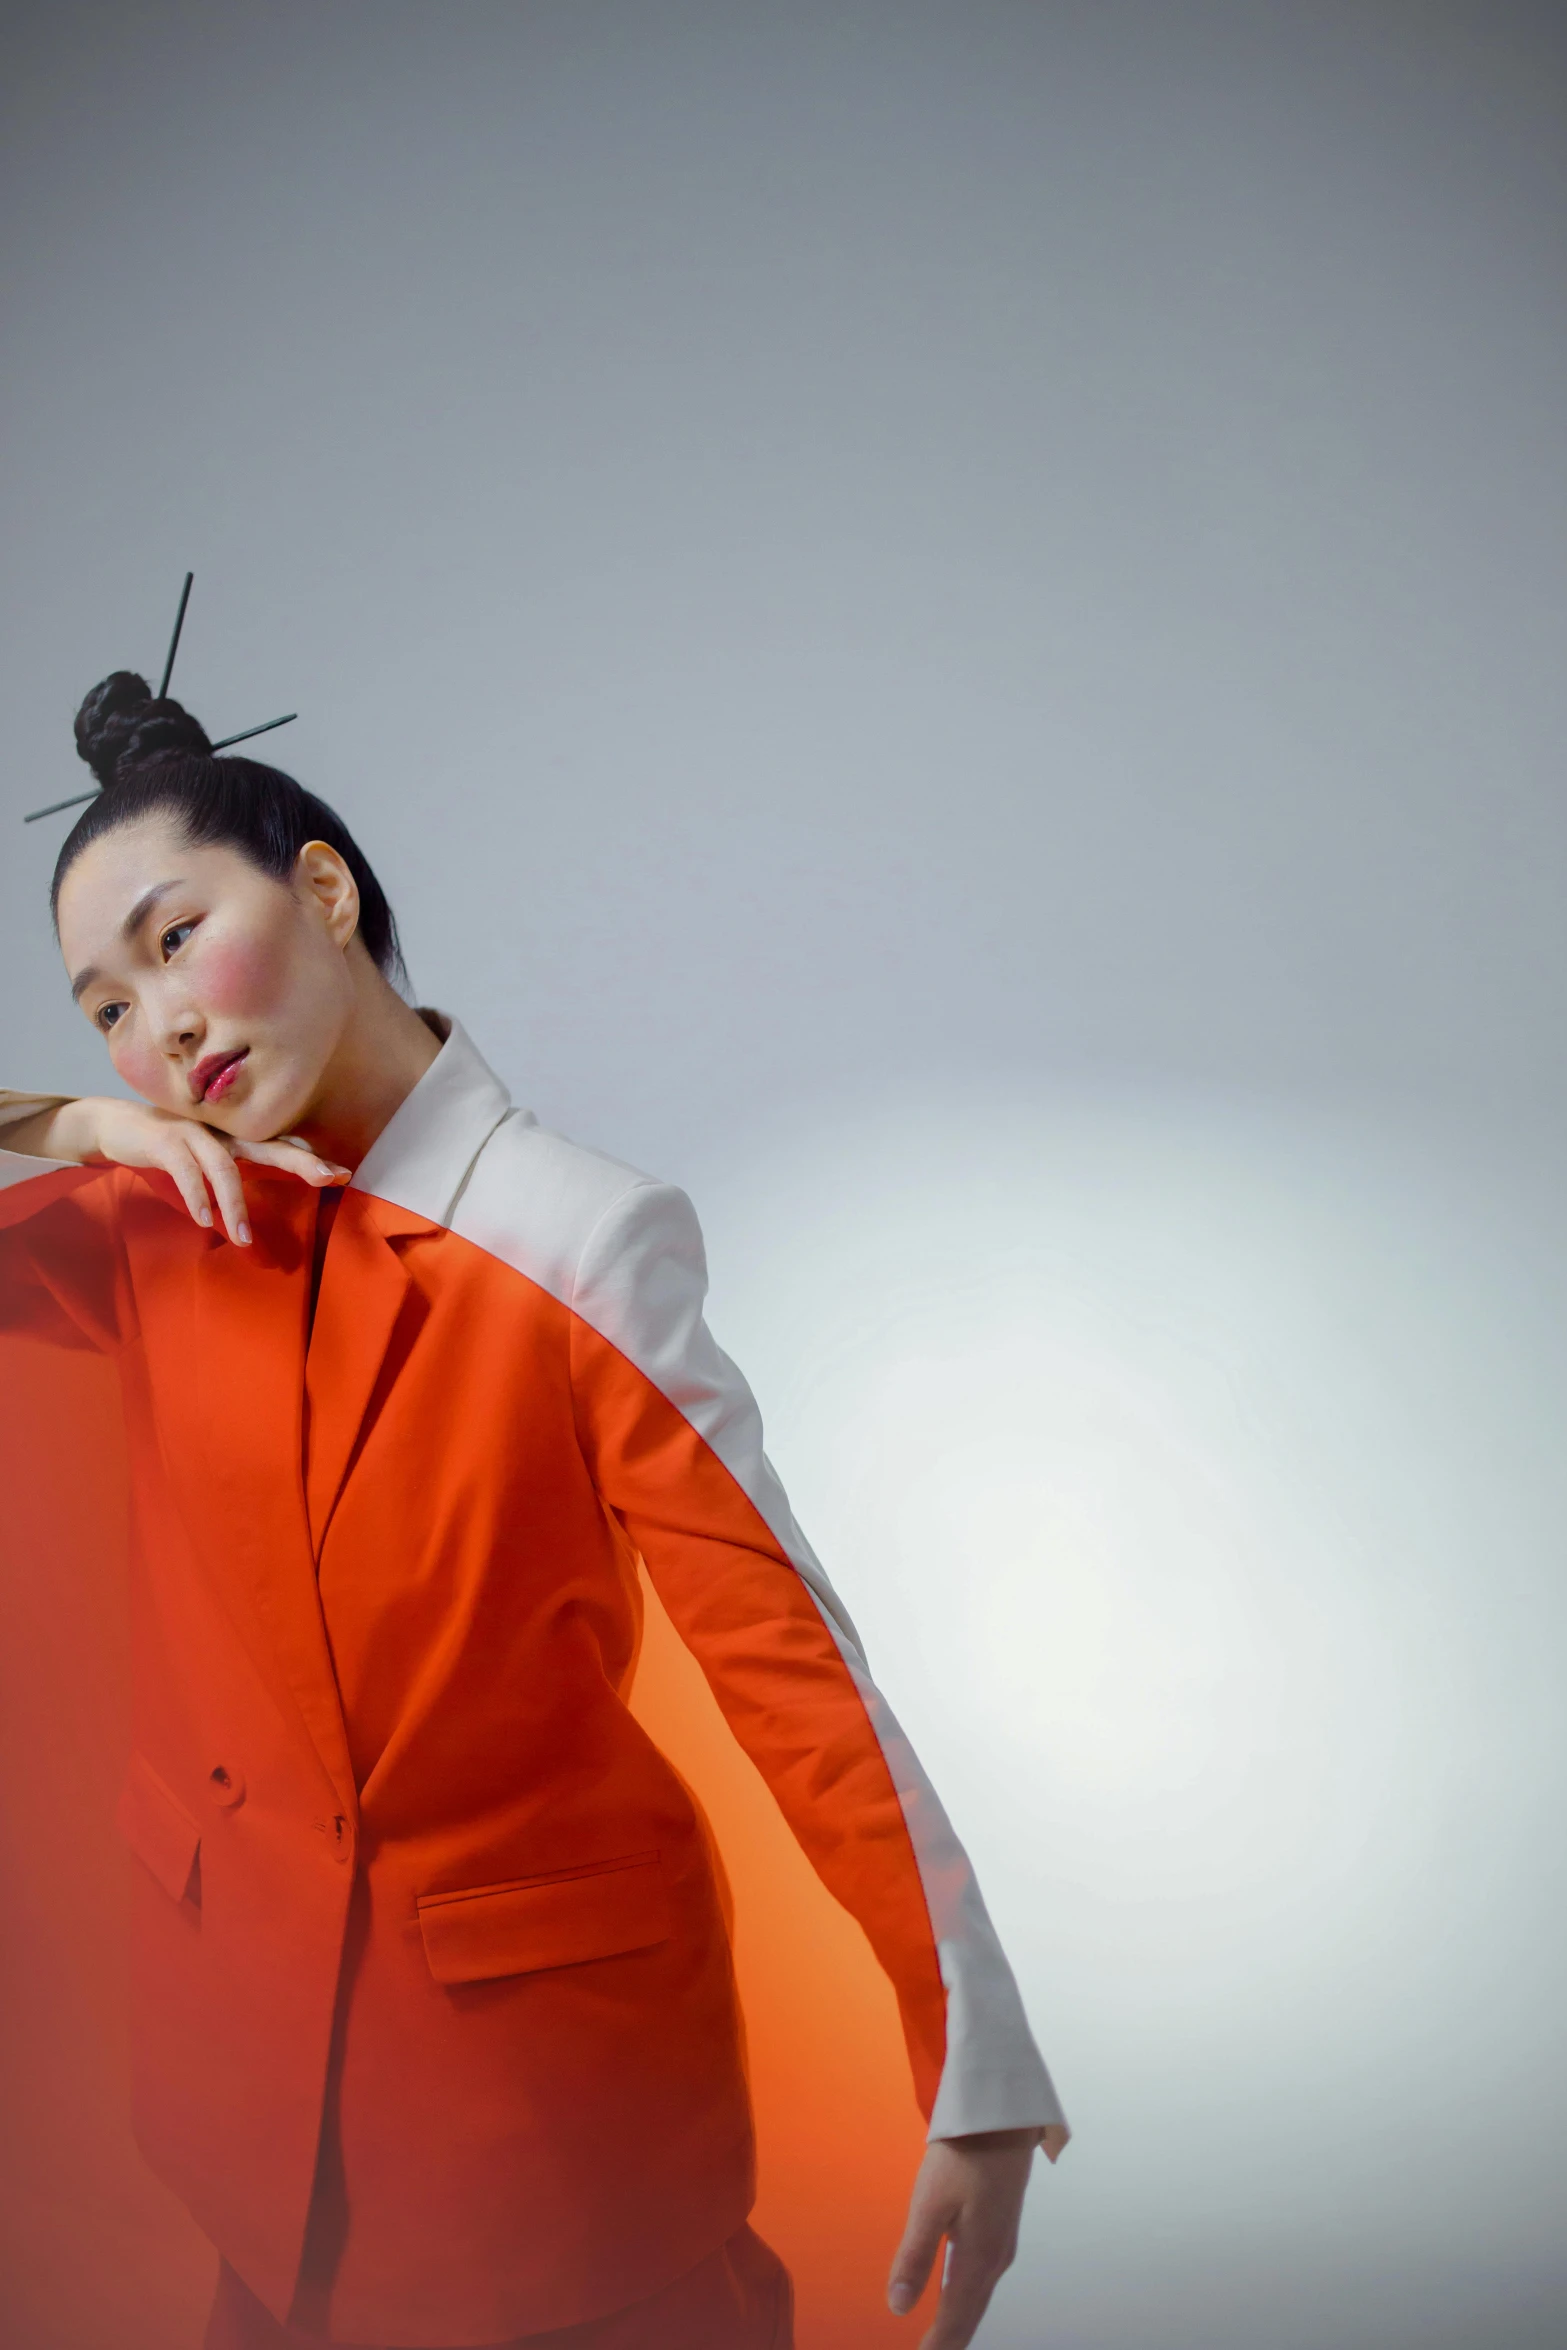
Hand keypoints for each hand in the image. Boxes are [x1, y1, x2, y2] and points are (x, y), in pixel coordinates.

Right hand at [2, 1095, 347, 1246]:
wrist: (117, 1125)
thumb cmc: (170, 1148)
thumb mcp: (206, 1159)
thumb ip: (232, 1175)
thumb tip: (254, 1209)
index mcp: (235, 1136)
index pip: (279, 1145)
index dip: (309, 1159)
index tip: (342, 1174)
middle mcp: (222, 1131)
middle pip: (267, 1145)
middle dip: (299, 1163)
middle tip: (328, 1179)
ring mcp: (194, 1133)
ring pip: (225, 1167)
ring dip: (236, 1205)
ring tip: (244, 1238)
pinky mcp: (166, 1141)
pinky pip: (187, 1171)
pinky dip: (198, 1196)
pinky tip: (205, 1220)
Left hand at [889, 2124, 1066, 2347]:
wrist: (1003, 2117)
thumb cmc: (964, 2157)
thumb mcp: (930, 2204)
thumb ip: (915, 2256)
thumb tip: (898, 2307)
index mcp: (977, 2259)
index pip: (955, 2318)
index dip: (938, 2345)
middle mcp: (995, 2259)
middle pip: (971, 2313)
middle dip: (951, 2340)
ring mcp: (1002, 2243)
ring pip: (979, 2297)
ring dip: (960, 2321)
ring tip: (942, 2339)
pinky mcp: (1001, 2227)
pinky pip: (983, 2279)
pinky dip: (968, 2299)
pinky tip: (957, 2296)